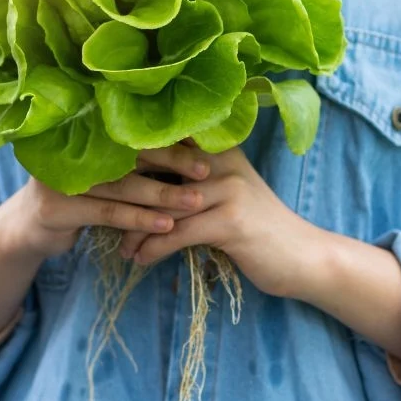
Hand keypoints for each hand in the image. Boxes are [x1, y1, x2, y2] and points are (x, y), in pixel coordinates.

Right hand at [0, 143, 212, 260]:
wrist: (28, 229)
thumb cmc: (81, 196)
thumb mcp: (105, 174)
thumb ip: (134, 160)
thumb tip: (191, 146)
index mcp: (86, 133)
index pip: (133, 129)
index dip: (168, 135)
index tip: (202, 142)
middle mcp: (71, 149)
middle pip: (130, 153)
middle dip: (172, 160)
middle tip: (205, 169)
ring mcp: (60, 177)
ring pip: (124, 186)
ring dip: (163, 194)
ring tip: (195, 201)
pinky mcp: (57, 208)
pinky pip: (109, 213)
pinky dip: (140, 219)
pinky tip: (166, 225)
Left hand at [118, 145, 320, 298]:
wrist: (303, 256)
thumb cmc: (260, 229)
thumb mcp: (230, 194)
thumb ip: (197, 180)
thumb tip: (148, 181)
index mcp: (221, 149)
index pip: (168, 140)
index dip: (133, 153)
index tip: (102, 172)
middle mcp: (223, 162)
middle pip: (159, 166)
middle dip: (125, 189)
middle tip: (98, 208)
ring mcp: (228, 190)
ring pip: (164, 206)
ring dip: (135, 230)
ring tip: (118, 246)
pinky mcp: (230, 222)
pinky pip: (177, 233)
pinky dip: (153, 249)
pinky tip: (139, 260)